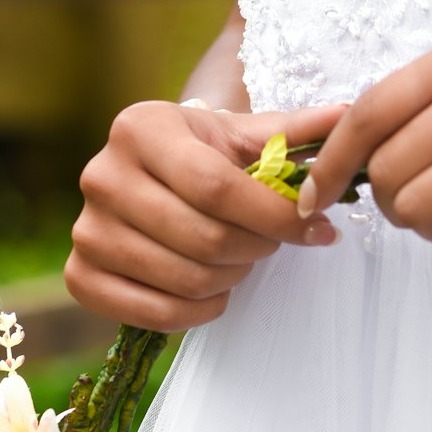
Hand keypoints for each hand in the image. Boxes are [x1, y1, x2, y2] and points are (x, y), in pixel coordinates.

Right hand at [65, 99, 345, 329]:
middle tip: (268, 244)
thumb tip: (350, 115)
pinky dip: (200, 311)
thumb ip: (295, 132)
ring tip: (239, 261)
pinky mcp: (81, 277)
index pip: (218, 188)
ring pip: (187, 280)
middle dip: (256, 250)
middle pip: (206, 240)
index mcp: (140, 128)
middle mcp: (102, 175)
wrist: (147, 183)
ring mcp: (87, 230)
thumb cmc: (203, 158)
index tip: (317, 228)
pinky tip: (213, 290)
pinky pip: (159, 315)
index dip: (276, 217)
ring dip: (232, 280)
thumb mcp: (243, 137)